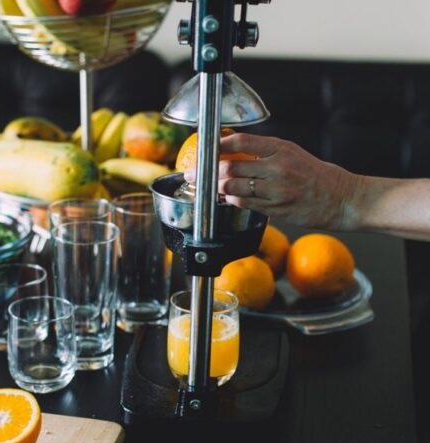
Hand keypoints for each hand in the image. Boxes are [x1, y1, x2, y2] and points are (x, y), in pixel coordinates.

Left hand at [185, 133, 360, 230]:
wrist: (342, 198)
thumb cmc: (315, 175)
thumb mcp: (292, 153)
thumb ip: (264, 152)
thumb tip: (231, 153)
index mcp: (281, 148)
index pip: (241, 141)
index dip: (217, 145)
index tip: (203, 148)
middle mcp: (278, 167)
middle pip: (231, 167)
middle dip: (206, 172)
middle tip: (192, 174)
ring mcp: (277, 190)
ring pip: (234, 188)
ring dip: (215, 189)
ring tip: (204, 188)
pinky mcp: (276, 209)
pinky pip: (245, 204)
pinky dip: (230, 201)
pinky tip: (224, 198)